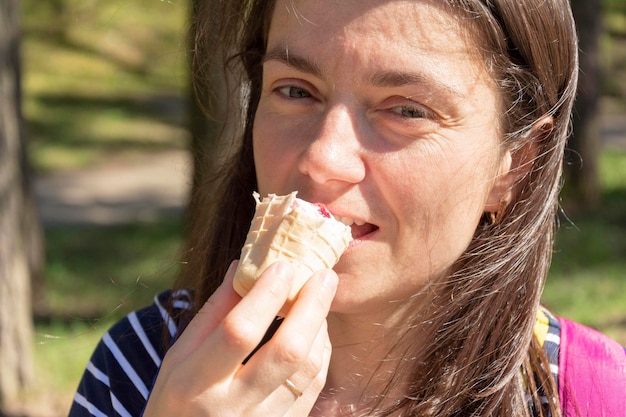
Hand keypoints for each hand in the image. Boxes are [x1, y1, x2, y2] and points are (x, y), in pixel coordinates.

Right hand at [142, 260, 337, 416]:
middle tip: (325, 275)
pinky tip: (317, 332)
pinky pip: (313, 390)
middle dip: (311, 307)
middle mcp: (231, 409)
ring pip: (307, 372)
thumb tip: (243, 266)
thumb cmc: (176, 400)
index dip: (265, 296)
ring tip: (321, 298)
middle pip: (286, 352)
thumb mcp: (179, 357)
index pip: (238, 333)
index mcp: (195, 385)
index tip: (284, 265)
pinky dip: (320, 355)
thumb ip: (213, 314)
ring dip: (319, 329)